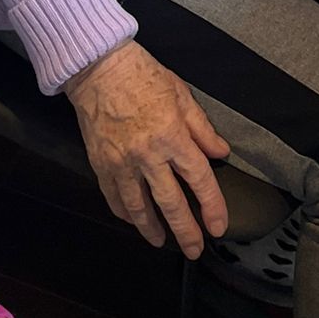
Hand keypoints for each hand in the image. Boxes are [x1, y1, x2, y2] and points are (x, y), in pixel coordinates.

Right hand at [64, 41, 228, 258]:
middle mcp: (148, 154)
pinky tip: (132, 219)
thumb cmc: (142, 74)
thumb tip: (221, 152)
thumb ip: (201, 128)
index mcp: (172, 135)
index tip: (219, 226)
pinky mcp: (100, 164)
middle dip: (186, 231)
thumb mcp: (180, 93)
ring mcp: (122, 162)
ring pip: (139, 207)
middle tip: (195, 250)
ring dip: (152, 229)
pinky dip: (124, 212)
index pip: (199, 179)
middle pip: (171, 202)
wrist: (97, 67)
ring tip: (162, 241)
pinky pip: (114, 197)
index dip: (212, 206)